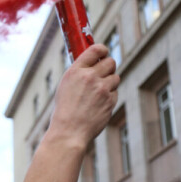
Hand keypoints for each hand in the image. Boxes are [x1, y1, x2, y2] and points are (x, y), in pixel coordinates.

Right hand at [19, 44, 118, 181]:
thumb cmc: (64, 111)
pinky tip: (98, 105)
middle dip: (109, 66)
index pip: (95, 49)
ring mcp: (102, 89)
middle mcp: (90, 77)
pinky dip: (109, 97)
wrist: (69, 132)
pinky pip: (115, 93)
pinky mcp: (110, 101)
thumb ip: (79, 73)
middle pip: (110, 62)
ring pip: (115, 78)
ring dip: (110, 82)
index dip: (102, 49)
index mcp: (76, 71)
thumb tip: (92, 63)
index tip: (103, 52)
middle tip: (104, 72)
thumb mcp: (65, 86)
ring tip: (98, 93)